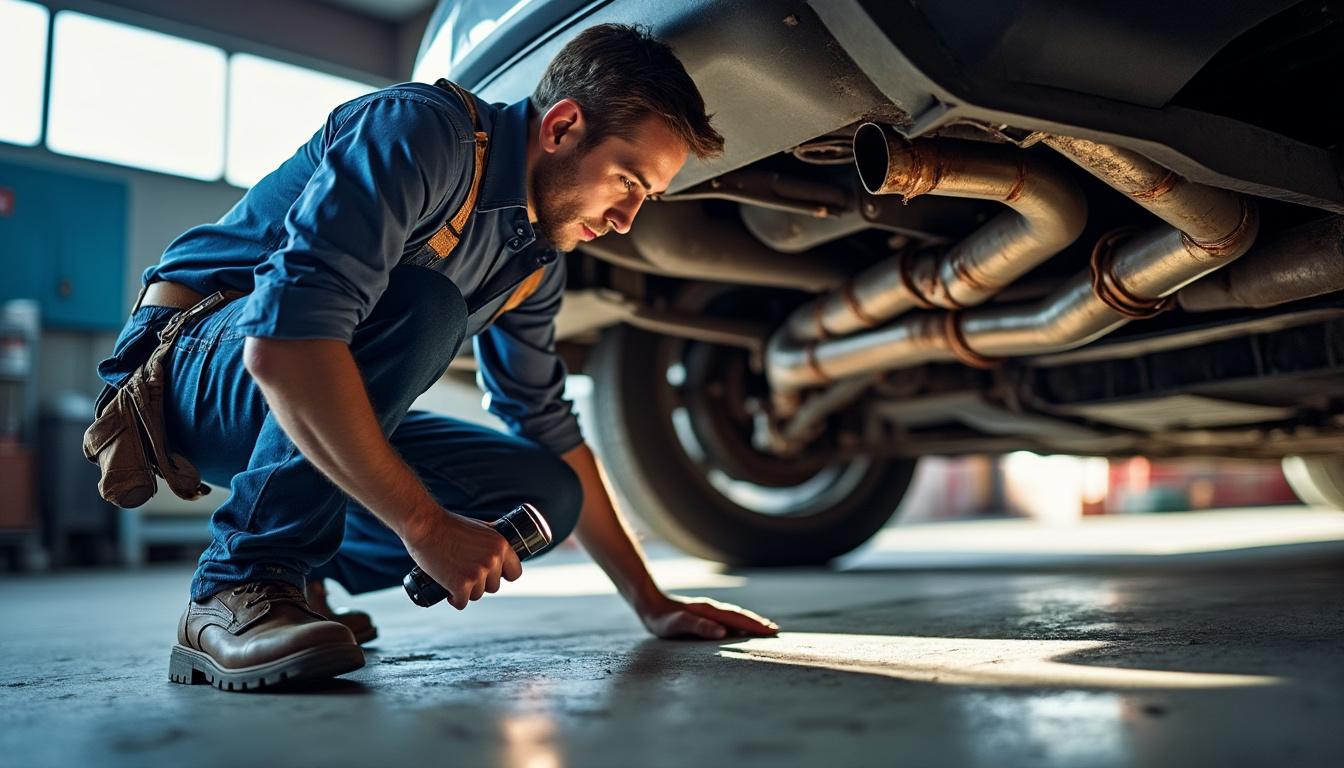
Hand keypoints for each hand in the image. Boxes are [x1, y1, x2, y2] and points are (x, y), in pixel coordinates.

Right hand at [401, 509, 522, 609]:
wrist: (424, 525)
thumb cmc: (449, 525)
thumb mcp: (480, 528)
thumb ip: (492, 542)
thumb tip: (501, 554)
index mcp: (501, 545)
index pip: (515, 573)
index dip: (503, 576)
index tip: (492, 575)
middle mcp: (493, 560)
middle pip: (494, 586)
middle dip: (481, 583)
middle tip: (464, 573)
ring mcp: (478, 573)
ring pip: (477, 595)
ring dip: (466, 590)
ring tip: (454, 577)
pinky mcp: (461, 585)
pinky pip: (462, 603)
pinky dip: (455, 600)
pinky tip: (449, 592)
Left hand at [638, 594, 779, 639]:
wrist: (649, 603)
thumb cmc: (662, 619)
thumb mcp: (677, 625)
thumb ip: (698, 627)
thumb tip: (722, 633)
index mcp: (710, 612)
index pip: (738, 619)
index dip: (755, 625)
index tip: (772, 631)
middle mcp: (712, 609)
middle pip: (739, 615)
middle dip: (757, 623)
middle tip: (775, 631)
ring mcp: (708, 611)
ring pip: (734, 616)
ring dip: (749, 622)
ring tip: (763, 628)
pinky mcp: (703, 615)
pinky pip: (727, 618)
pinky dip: (738, 622)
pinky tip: (739, 629)